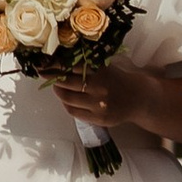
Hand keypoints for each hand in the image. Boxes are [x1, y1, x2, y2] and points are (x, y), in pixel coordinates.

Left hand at [50, 61, 165, 136]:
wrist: (138, 99)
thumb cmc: (117, 79)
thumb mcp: (105, 67)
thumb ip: (87, 65)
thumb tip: (58, 62)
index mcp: (100, 71)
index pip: (71, 65)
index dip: (55, 64)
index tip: (43, 63)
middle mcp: (99, 87)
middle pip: (66, 82)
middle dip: (52, 77)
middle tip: (44, 73)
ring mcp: (98, 105)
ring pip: (68, 98)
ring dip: (58, 91)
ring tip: (56, 86)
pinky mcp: (98, 118)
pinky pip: (74, 112)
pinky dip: (66, 104)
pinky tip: (66, 99)